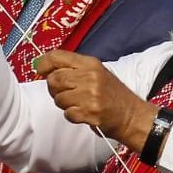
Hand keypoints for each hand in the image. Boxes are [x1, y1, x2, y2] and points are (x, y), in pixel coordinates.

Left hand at [34, 50, 156, 150]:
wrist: (132, 115)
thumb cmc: (112, 94)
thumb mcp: (97, 72)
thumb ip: (74, 68)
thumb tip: (45, 68)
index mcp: (90, 63)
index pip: (57, 56)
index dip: (44, 63)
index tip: (40, 69)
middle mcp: (90, 76)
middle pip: (54, 79)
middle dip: (54, 88)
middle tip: (63, 92)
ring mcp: (90, 95)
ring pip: (59, 98)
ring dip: (63, 103)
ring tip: (77, 103)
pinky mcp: (90, 112)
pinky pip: (67, 113)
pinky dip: (72, 115)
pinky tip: (83, 113)